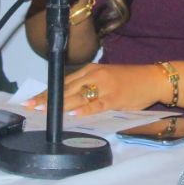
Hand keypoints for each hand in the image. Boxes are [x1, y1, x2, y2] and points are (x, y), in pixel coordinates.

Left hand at [23, 62, 168, 116]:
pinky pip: (96, 105)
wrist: (152, 79)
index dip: (47, 92)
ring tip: (44, 111)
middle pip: (66, 89)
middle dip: (47, 99)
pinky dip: (83, 110)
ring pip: (77, 97)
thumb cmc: (129, 80)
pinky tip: (72, 114)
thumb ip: (87, 86)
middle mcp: (95, 76)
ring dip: (59, 105)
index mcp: (91, 70)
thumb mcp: (105, 77)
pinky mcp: (114, 98)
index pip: (63, 82)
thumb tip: (66, 102)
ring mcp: (105, 87)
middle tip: (31, 107)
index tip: (31, 100)